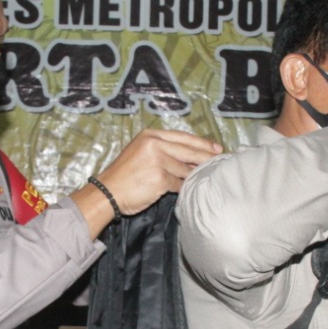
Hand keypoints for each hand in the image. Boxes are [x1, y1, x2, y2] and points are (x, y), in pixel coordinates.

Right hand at [76, 129, 221, 236]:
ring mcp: (158, 161)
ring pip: (185, 168)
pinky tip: (187, 189)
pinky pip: (179, 183)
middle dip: (206, 156)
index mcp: (150, 136)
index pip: (183, 137)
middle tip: (220, 161)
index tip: (216, 148)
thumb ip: (162, 151)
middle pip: (188, 150)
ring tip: (204, 177)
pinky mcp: (160, 178)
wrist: (107, 192)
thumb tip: (191, 156)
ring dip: (194, 175)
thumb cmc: (123, 176)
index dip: (201, 142)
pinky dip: (183, 187)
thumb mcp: (140, 153)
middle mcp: (154, 145)